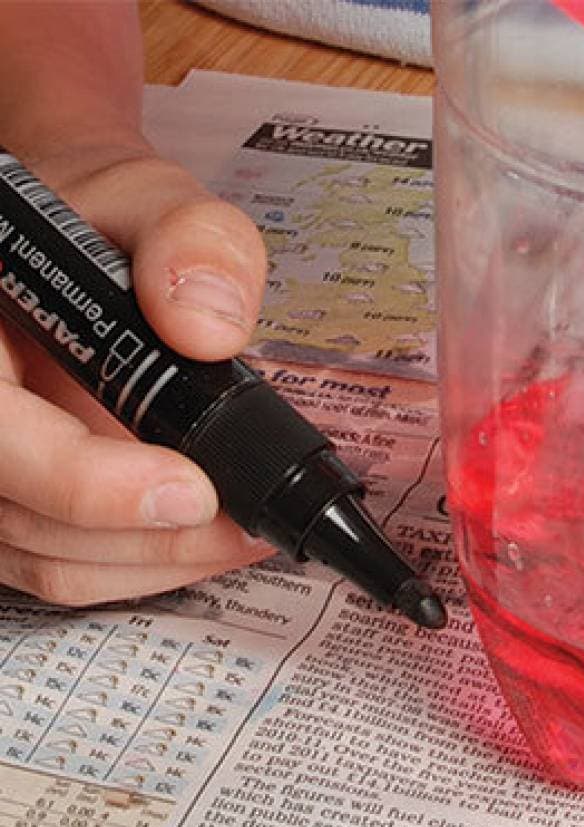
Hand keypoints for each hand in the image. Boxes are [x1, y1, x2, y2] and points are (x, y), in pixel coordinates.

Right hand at [0, 140, 274, 604]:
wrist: (67, 244)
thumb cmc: (96, 220)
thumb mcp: (150, 196)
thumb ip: (192, 240)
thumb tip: (210, 327)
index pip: (0, 436)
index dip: (86, 482)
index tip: (193, 492)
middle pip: (27, 519)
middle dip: (152, 538)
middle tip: (250, 526)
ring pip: (48, 558)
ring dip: (157, 562)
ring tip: (248, 533)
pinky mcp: (12, 502)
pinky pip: (62, 564)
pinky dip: (141, 565)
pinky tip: (207, 539)